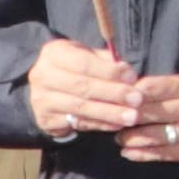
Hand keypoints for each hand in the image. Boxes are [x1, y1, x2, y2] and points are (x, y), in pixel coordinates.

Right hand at [25, 39, 149, 142]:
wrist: (46, 90)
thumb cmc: (74, 68)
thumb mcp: (86, 55)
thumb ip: (105, 61)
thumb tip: (128, 73)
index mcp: (54, 54)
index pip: (84, 63)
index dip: (109, 72)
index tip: (132, 77)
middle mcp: (43, 76)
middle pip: (82, 86)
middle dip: (113, 93)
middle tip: (137, 100)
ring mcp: (41, 100)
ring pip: (81, 108)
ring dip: (110, 113)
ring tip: (131, 116)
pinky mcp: (45, 119)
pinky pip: (77, 123)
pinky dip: (100, 124)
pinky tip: (117, 125)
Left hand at [119, 71, 178, 171]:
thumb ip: (174, 86)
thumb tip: (138, 89)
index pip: (153, 87)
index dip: (130, 93)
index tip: (115, 97)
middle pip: (148, 113)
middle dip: (125, 117)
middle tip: (110, 120)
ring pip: (153, 136)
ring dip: (130, 139)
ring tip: (119, 138)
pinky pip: (164, 155)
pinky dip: (144, 154)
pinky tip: (130, 153)